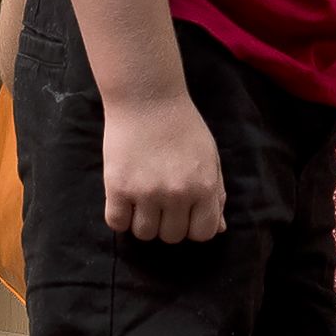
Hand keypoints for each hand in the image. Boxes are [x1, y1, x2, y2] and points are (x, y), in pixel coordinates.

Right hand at [103, 94, 225, 241]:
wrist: (148, 98)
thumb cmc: (183, 126)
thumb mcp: (209, 158)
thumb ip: (216, 194)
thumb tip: (219, 229)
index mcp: (204, 187)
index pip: (202, 234)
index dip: (193, 227)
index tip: (184, 213)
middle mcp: (177, 194)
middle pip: (171, 236)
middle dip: (167, 224)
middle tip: (161, 202)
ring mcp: (146, 192)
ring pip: (144, 234)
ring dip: (143, 222)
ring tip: (141, 201)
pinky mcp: (118, 187)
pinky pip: (117, 223)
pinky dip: (120, 218)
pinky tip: (124, 201)